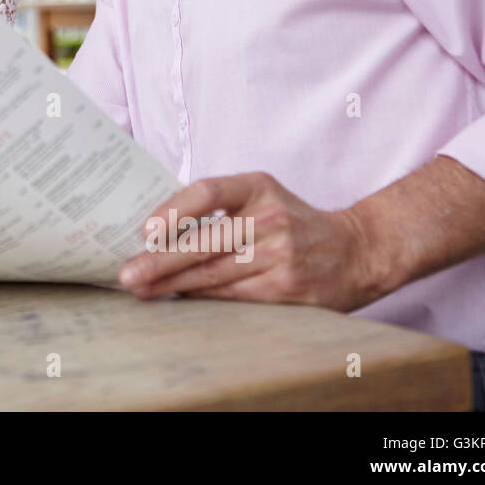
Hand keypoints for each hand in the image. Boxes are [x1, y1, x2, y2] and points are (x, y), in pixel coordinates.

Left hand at [117, 171, 381, 311]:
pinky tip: (179, 298)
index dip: (172, 211)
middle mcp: (270, 219)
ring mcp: (281, 256)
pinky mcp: (288, 290)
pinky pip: (233, 296)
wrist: (356, 251)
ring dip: (172, 285)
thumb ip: (217, 208)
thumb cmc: (290, 222)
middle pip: (204, 242)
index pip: (207, 192)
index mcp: (258, 187)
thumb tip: (154, 231)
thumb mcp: (260, 197)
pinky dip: (202, 298)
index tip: (144, 231)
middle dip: (160, 261)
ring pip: (214, 274)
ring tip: (142, 289)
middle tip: (128, 273)